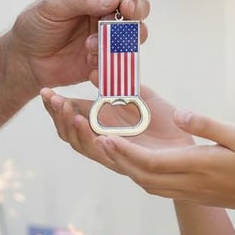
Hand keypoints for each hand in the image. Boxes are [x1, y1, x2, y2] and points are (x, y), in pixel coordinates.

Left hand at [9, 0, 149, 91]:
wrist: (26, 60)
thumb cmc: (36, 25)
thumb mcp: (52, 6)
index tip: (126, 7)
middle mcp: (107, 7)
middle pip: (138, 7)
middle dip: (133, 18)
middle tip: (118, 29)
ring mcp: (111, 32)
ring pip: (136, 34)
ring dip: (118, 42)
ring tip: (90, 47)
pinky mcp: (110, 55)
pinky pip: (124, 59)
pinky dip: (111, 61)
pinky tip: (89, 64)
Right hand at [41, 85, 193, 174]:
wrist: (188, 144)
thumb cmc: (163, 121)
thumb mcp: (141, 96)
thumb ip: (120, 84)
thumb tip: (96, 70)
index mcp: (102, 121)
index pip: (71, 113)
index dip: (56, 104)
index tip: (46, 90)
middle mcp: (102, 138)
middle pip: (69, 131)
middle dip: (58, 115)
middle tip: (52, 99)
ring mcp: (113, 152)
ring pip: (83, 146)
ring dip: (74, 129)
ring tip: (68, 113)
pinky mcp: (129, 164)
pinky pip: (108, 157)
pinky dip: (97, 144)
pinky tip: (92, 131)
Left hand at [71, 110, 234, 216]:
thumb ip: (207, 124)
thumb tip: (179, 114)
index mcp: (196, 167)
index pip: (149, 163)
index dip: (124, 152)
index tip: (105, 137)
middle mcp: (188, 183)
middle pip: (141, 176)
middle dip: (117, 160)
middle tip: (97, 140)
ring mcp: (192, 192)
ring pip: (149, 184)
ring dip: (127, 168)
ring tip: (111, 148)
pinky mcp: (196, 194)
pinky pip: (160, 187)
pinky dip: (143, 174)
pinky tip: (139, 161)